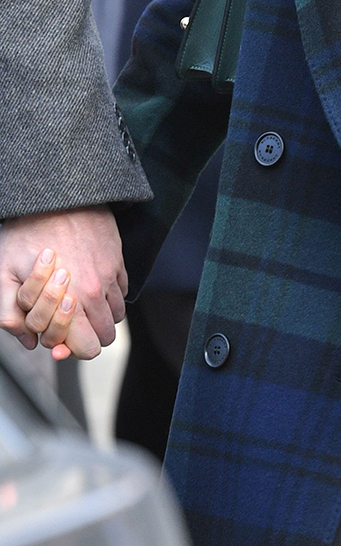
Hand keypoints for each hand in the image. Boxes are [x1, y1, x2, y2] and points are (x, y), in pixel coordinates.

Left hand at [0, 208, 125, 359]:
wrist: (55, 195)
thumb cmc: (26, 232)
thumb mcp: (4, 274)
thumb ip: (10, 314)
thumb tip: (28, 341)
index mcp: (69, 301)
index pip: (87, 348)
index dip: (73, 350)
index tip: (61, 342)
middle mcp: (95, 291)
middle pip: (106, 335)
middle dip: (88, 335)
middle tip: (70, 323)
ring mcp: (109, 275)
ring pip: (117, 315)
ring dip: (101, 316)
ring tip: (81, 305)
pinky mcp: (117, 259)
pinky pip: (123, 291)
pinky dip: (111, 295)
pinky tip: (92, 284)